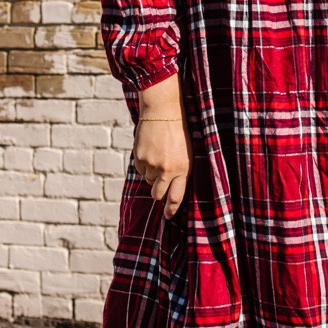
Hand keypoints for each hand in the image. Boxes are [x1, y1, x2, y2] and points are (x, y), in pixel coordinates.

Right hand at [133, 74, 190, 218]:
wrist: (163, 111)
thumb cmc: (179, 131)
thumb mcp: (187, 153)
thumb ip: (180, 171)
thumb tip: (170, 189)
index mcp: (182, 169)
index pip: (176, 197)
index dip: (171, 209)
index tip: (167, 215)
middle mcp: (166, 170)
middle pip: (157, 194)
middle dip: (158, 192)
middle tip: (160, 184)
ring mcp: (151, 164)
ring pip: (147, 180)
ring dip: (151, 174)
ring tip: (158, 156)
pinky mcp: (139, 158)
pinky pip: (139, 169)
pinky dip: (143, 164)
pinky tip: (150, 151)